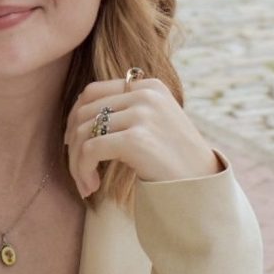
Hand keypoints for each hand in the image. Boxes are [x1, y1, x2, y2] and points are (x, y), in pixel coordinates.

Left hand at [64, 76, 220, 198]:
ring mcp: (142, 114)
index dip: (74, 118)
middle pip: (84, 112)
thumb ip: (124, 112)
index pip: (92, 91)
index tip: (73, 145)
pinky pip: (90, 150)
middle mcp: (145, 94)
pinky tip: (91, 187)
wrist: (201, 185)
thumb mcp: (153, 123)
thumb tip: (76, 117)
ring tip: (85, 185)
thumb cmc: (173, 160)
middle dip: (72, 145)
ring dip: (76, 164)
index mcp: (149, 86)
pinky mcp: (136, 139)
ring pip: (84, 133)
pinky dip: (82, 171)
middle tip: (78, 171)